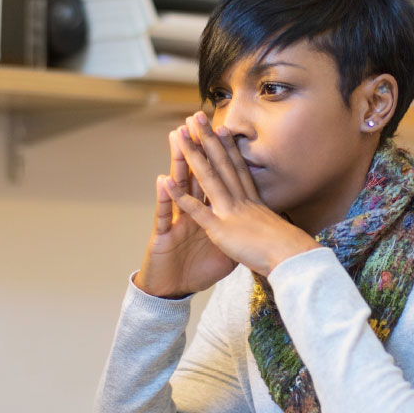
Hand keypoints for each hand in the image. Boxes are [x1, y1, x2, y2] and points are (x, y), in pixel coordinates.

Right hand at [135, 122, 238, 298]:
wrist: (168, 292)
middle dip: (195, 147)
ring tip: (176, 137)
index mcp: (205, 214)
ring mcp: (173, 222)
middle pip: (193, 175)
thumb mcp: (223, 250)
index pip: (212, 179)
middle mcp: (187, 212)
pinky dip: (164, 199)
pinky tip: (163, 181)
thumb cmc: (194, 271)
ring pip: (176, 188)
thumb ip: (231, 230)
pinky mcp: (161, 237)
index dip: (218, 156)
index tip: (223, 131)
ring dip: (176, 162)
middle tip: (194, 120)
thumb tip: (252, 220)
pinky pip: (163, 216)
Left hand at [168, 111, 320, 276]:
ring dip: (192, 154)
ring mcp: (229, 211)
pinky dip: (180, 196)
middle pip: (222, 163)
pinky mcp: (220, 228)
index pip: (238, 168)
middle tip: (197, 116)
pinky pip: (196, 210)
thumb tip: (271, 221)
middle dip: (208, 138)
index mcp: (253, 201)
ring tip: (180, 133)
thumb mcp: (277, 229)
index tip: (223, 128)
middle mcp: (241, 199)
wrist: (293, 258)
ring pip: (207, 176)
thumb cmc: (288, 250)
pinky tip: (166, 181)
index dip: (229, 147)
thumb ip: (267, 222)